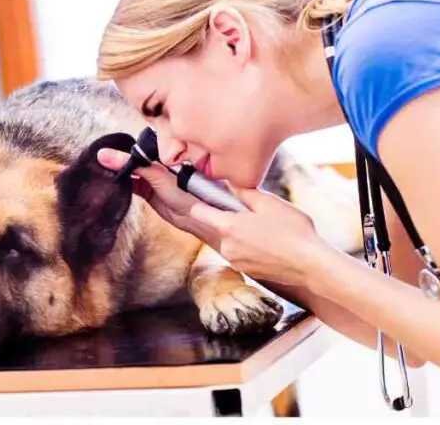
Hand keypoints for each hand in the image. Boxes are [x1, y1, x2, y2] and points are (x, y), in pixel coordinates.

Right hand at [96, 148, 225, 241]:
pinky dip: (122, 185)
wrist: (195, 218)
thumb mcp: (158, 175)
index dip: (120, 149)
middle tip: (98, 162)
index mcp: (162, 154)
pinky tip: (112, 184)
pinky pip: (132, 185)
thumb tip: (107, 156)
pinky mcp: (148, 192)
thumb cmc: (185, 192)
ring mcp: (151, 179)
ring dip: (118, 174)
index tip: (103, 151)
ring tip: (101, 173)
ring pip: (130, 173)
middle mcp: (156, 165)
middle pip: (131, 160)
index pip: (136, 148)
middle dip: (117, 161)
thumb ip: (134, 165)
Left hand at [97, 148, 333, 286]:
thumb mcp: (269, 204)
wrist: (308, 270)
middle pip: (175, 216)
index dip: (161, 185)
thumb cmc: (295, 235)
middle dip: (150, 194)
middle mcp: (218, 241)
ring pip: (186, 225)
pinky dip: (188, 218)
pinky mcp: (232, 257)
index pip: (184, 202)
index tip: (143, 170)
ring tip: (146, 187)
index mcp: (226, 225)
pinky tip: (186, 208)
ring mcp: (224, 251)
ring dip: (165, 206)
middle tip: (130, 177)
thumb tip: (223, 183)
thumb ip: (242, 193)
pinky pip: (203, 233)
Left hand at [188, 186, 335, 286]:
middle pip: (214, 226)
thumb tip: (230, 185)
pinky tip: (268, 243)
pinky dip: (248, 247)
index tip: (210, 196)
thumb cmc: (293, 231)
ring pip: (228, 241)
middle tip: (251, 213)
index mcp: (228, 226)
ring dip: (238, 233)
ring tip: (264, 229)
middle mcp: (227, 247)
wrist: (310, 264)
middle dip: (227, 218)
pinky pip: (239, 253)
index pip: (197, 212)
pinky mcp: (247, 271)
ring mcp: (236, 262)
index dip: (202, 202)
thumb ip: (244, 192)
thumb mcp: (269, 202)